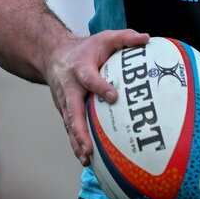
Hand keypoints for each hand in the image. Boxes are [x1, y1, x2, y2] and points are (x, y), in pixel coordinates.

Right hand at [45, 29, 149, 164]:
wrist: (53, 54)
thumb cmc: (85, 49)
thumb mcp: (104, 38)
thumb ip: (124, 38)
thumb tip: (146, 39)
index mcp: (79, 69)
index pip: (89, 79)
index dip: (100, 87)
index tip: (113, 96)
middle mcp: (69, 88)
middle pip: (72, 111)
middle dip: (80, 129)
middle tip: (89, 146)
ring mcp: (64, 102)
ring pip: (69, 124)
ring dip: (77, 142)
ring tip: (87, 159)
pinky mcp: (64, 111)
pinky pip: (70, 129)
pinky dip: (76, 144)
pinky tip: (87, 160)